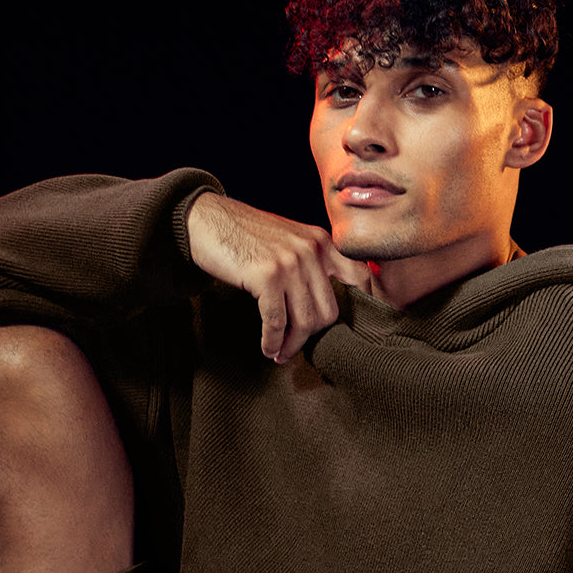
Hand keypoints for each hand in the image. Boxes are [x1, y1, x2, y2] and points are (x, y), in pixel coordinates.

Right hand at [186, 193, 370, 362]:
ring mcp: (290, 262)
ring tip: (281, 353)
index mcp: (322, 242)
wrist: (205, 220)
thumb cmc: (245, 236)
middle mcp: (312, 250)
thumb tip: (325, 306)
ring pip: (306, 321)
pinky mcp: (267, 275)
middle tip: (298, 347)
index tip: (357, 331)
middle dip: (314, 337)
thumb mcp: (289, 240)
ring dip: (292, 345)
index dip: (367, 307)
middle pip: (330, 312)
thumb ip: (312, 263)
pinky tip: (268, 347)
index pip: (361, 278)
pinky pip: (278, 322)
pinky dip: (273, 341)